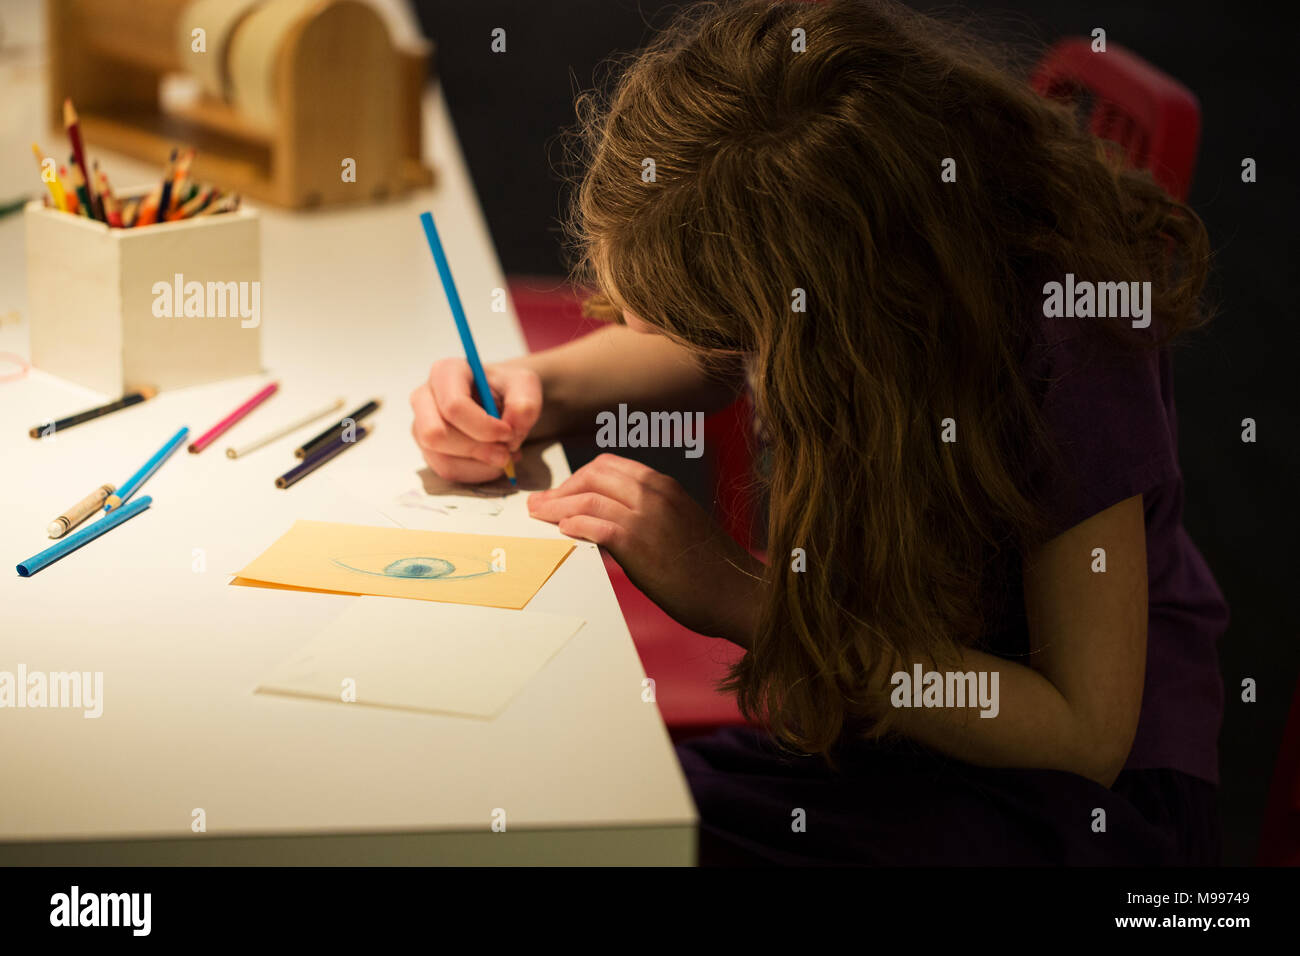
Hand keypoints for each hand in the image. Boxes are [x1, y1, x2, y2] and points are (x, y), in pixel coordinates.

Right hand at [410, 359, 541, 482]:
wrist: (502, 399)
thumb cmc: (507, 388)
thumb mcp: (525, 385)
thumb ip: (525, 402)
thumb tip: (513, 425)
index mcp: (445, 372)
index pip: (453, 406)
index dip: (484, 426)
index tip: (508, 432)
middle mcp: (424, 397)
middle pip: (436, 435)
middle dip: (477, 449)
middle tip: (506, 450)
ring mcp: (422, 426)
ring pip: (442, 459)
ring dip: (480, 464)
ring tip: (504, 455)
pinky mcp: (429, 449)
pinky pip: (448, 471)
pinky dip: (477, 473)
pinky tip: (493, 461)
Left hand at [527, 454, 764, 646]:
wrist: (735, 592)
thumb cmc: (711, 567)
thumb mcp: (681, 523)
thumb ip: (650, 514)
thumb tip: (612, 521)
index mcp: (664, 486)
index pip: (609, 466)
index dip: (579, 477)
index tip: (563, 492)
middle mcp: (654, 493)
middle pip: (592, 475)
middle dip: (561, 488)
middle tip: (540, 503)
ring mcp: (645, 516)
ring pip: (587, 497)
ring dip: (557, 506)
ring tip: (540, 515)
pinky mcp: (637, 542)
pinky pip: (593, 524)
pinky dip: (573, 524)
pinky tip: (564, 531)